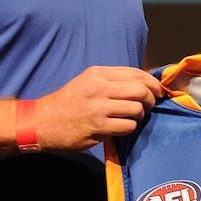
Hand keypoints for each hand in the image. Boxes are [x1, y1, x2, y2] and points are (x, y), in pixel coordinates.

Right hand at [36, 66, 162, 151]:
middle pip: (140, 90)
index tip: (158, 91)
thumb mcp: (88, 81)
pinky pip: (128, 126)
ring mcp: (98, 108)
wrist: (42, 122)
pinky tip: (122, 127)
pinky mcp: (97, 127)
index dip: (153, 83)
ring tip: (134, 117)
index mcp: (98, 73)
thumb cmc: (68, 102)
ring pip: (137, 108)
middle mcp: (99, 88)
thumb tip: (144, 83)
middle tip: (150, 106)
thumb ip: (112, 80)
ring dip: (140, 115)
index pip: (136, 73)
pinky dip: (130, 127)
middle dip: (151, 99)